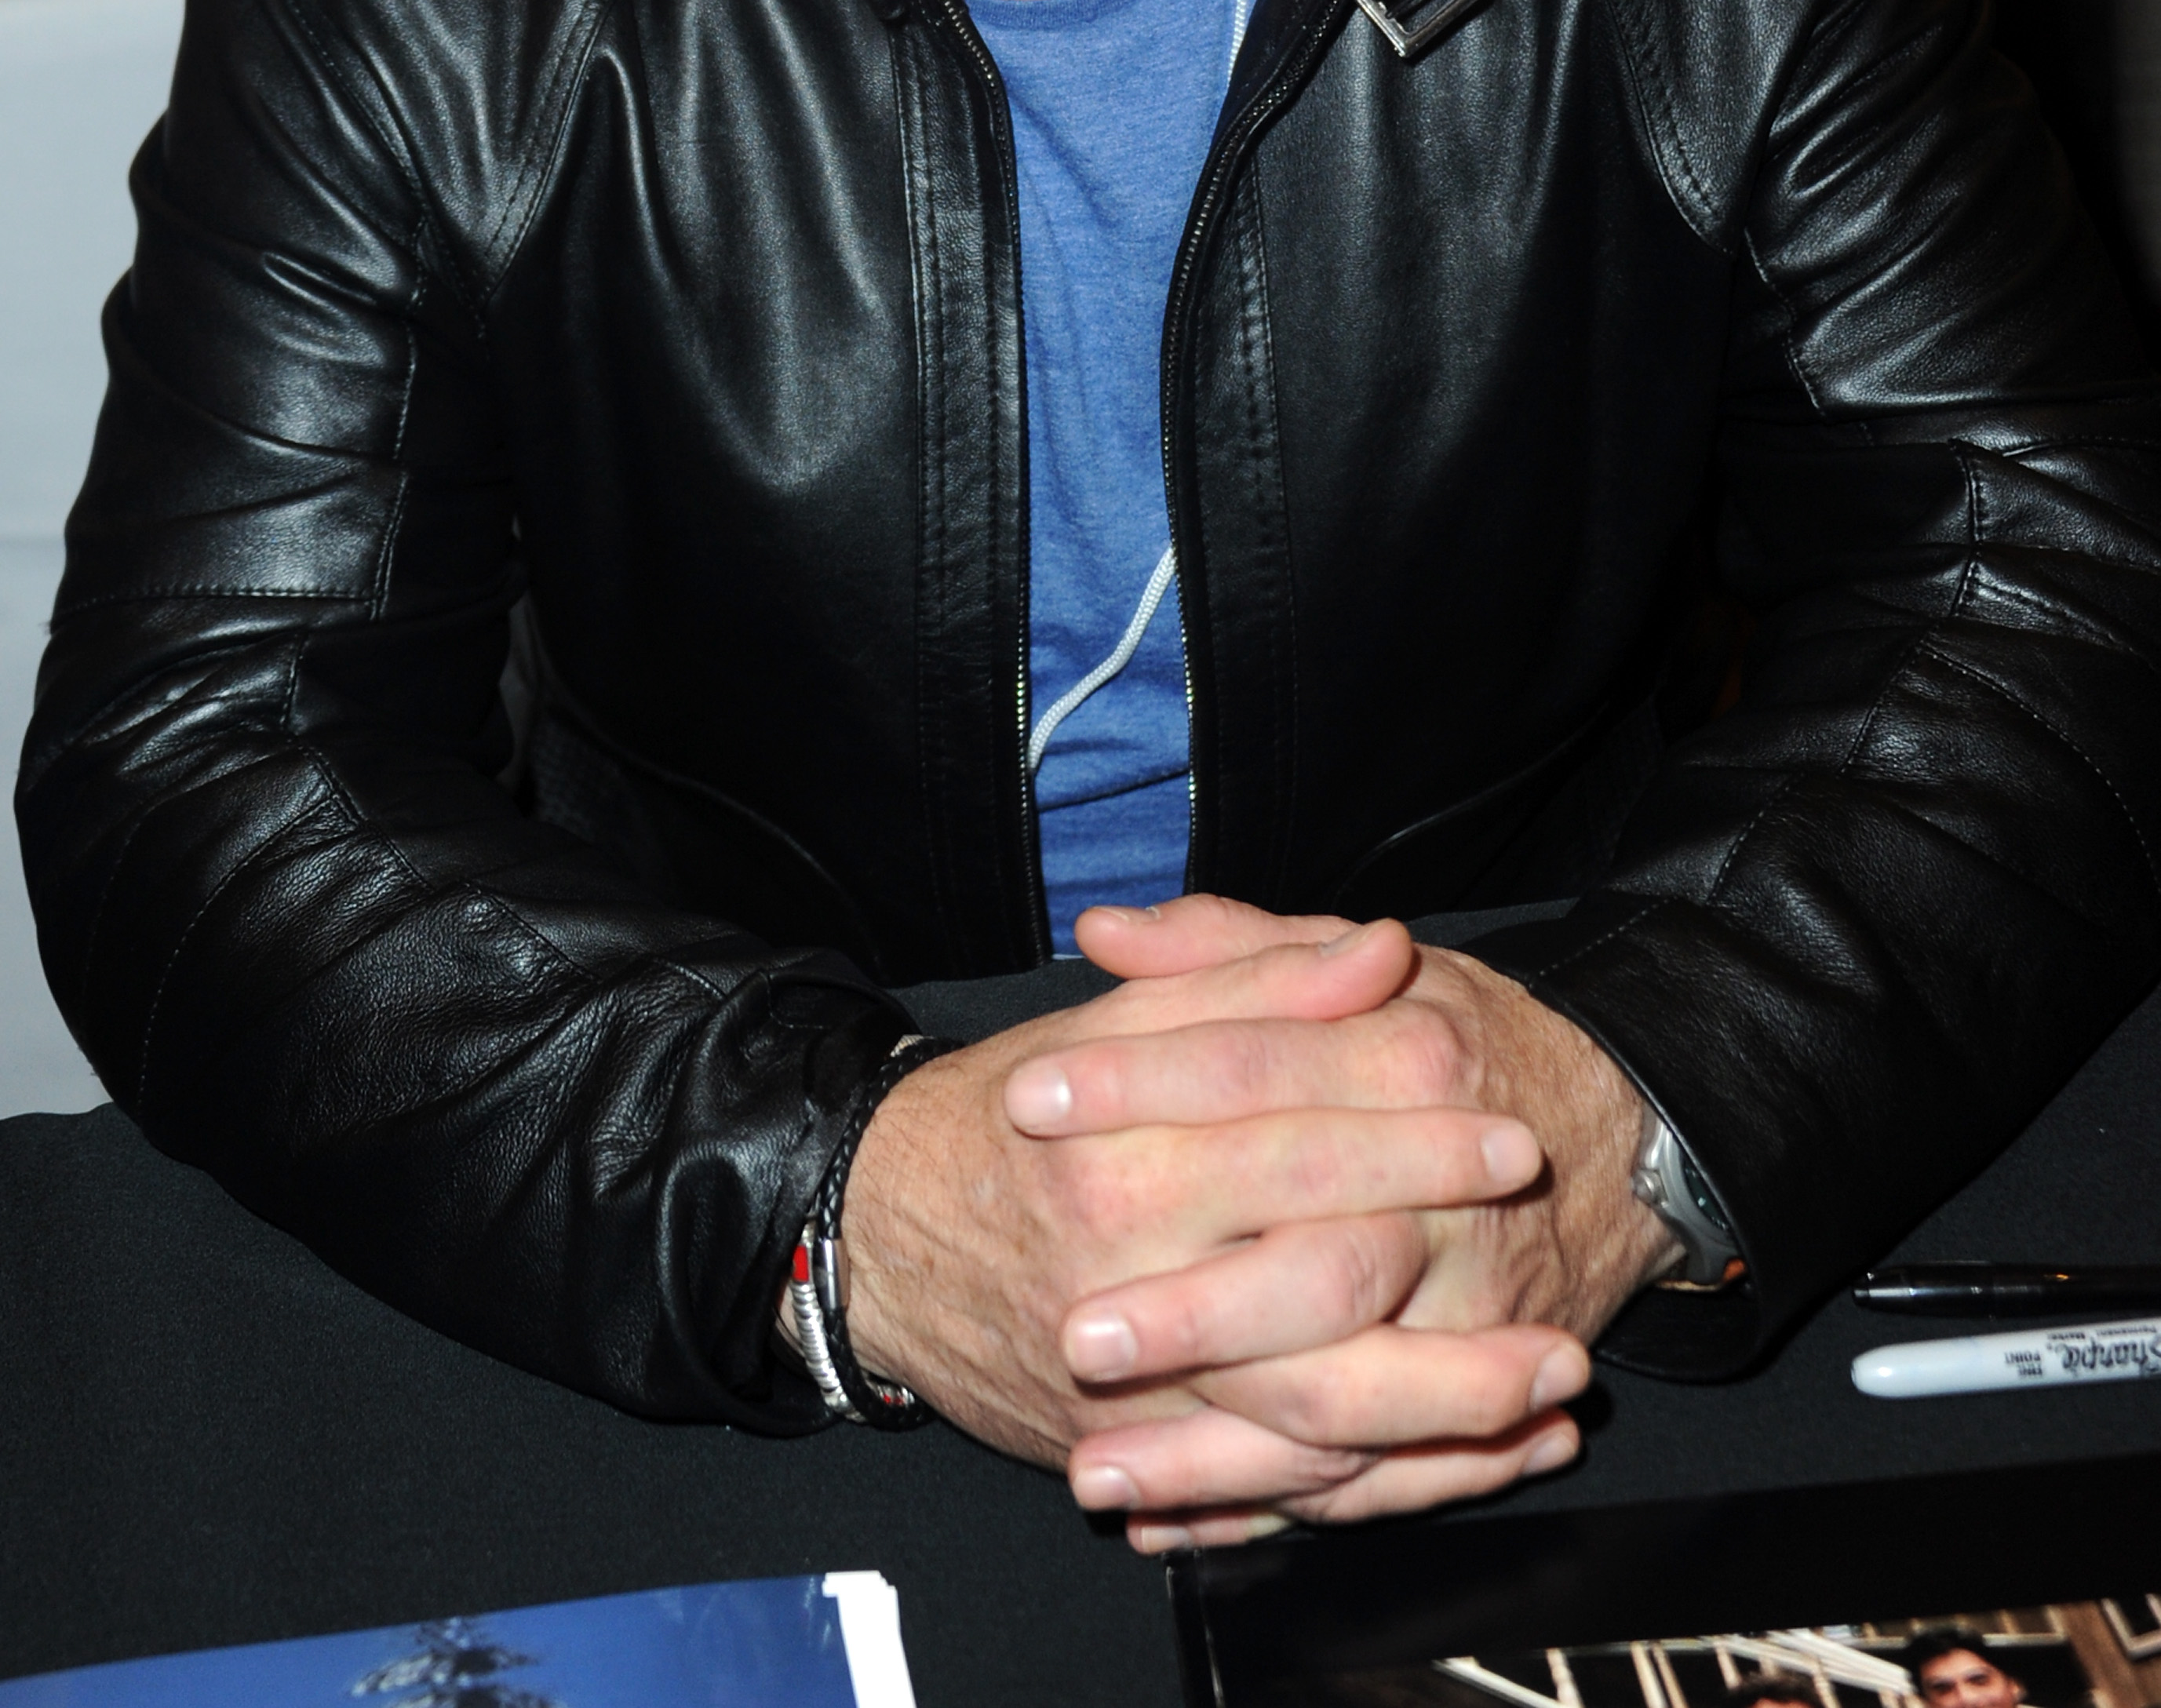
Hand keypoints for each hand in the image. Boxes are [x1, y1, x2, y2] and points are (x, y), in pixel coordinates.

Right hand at [836, 912, 1597, 1537]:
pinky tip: (1482, 1458)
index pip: (1297, 1139)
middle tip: (1551, 1262)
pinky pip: (1278, 1486)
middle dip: (1453, 1271)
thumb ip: (1250, 981)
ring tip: (1559, 1382)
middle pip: (1324, 1281)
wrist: (877, 1238)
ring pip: (1317, 1412)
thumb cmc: (1012, 1117)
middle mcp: (1129, 1273)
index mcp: (1123, 1151)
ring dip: (1453, 1407)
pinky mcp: (1134, 1455)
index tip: (1509, 1123)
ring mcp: (1133, 1382)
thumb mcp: (1114, 1026)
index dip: (1413, 1131)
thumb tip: (1379, 950)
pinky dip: (1390, 1482)